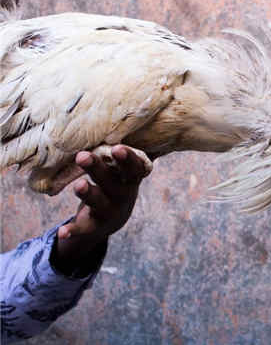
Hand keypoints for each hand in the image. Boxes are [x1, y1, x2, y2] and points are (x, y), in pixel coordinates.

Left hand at [53, 145, 149, 265]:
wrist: (112, 218)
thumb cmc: (115, 182)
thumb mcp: (122, 168)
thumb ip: (124, 150)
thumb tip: (135, 113)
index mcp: (130, 178)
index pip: (134, 167)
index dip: (127, 158)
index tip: (117, 148)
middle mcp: (123, 194)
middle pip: (113, 182)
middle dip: (99, 170)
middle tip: (83, 156)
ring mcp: (110, 210)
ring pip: (99, 202)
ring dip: (89, 194)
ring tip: (79, 186)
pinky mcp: (95, 225)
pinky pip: (84, 228)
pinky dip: (74, 230)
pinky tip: (62, 232)